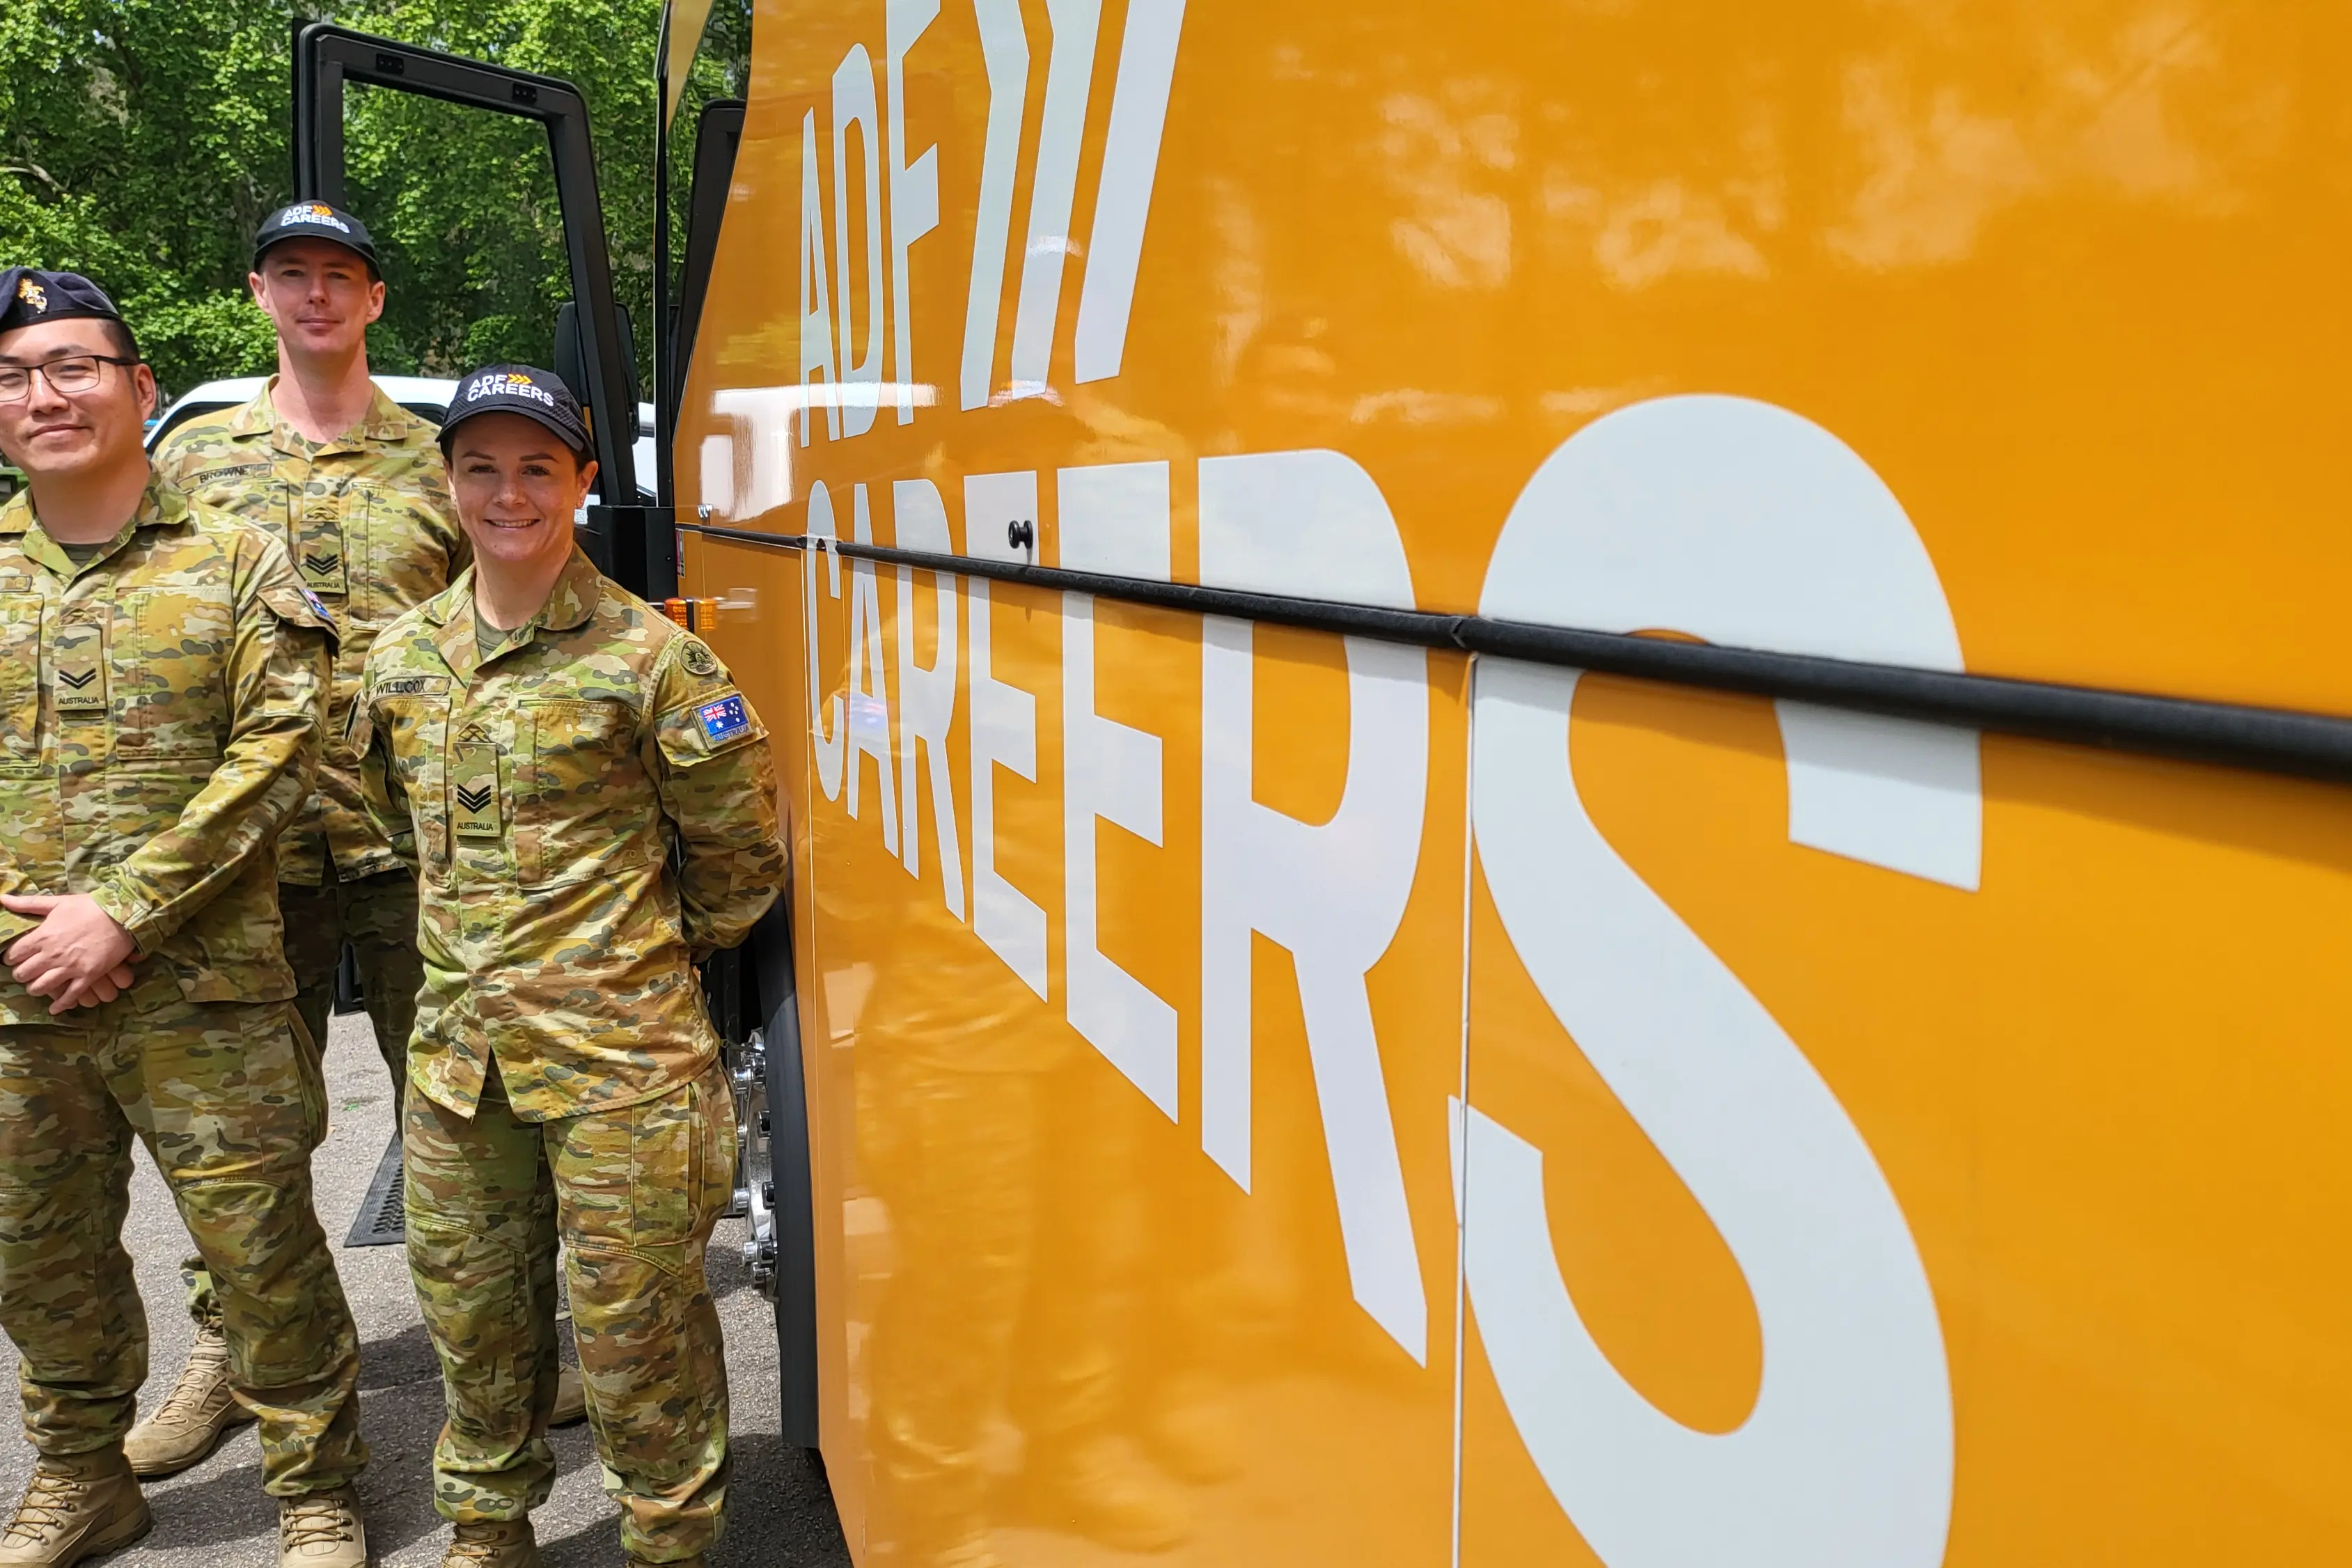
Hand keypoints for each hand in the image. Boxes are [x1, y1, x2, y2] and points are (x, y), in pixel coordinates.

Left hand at [1, 895, 139, 1014]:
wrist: (123, 915)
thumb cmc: (90, 907)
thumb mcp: (58, 902)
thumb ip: (28, 904)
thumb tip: (2, 898)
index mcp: (42, 936)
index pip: (14, 955)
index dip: (11, 958)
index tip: (15, 958)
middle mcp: (52, 955)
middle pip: (24, 974)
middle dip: (21, 974)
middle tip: (26, 972)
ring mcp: (70, 967)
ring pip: (42, 987)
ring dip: (35, 989)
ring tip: (37, 986)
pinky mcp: (88, 976)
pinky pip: (70, 996)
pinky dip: (60, 1005)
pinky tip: (54, 1009)